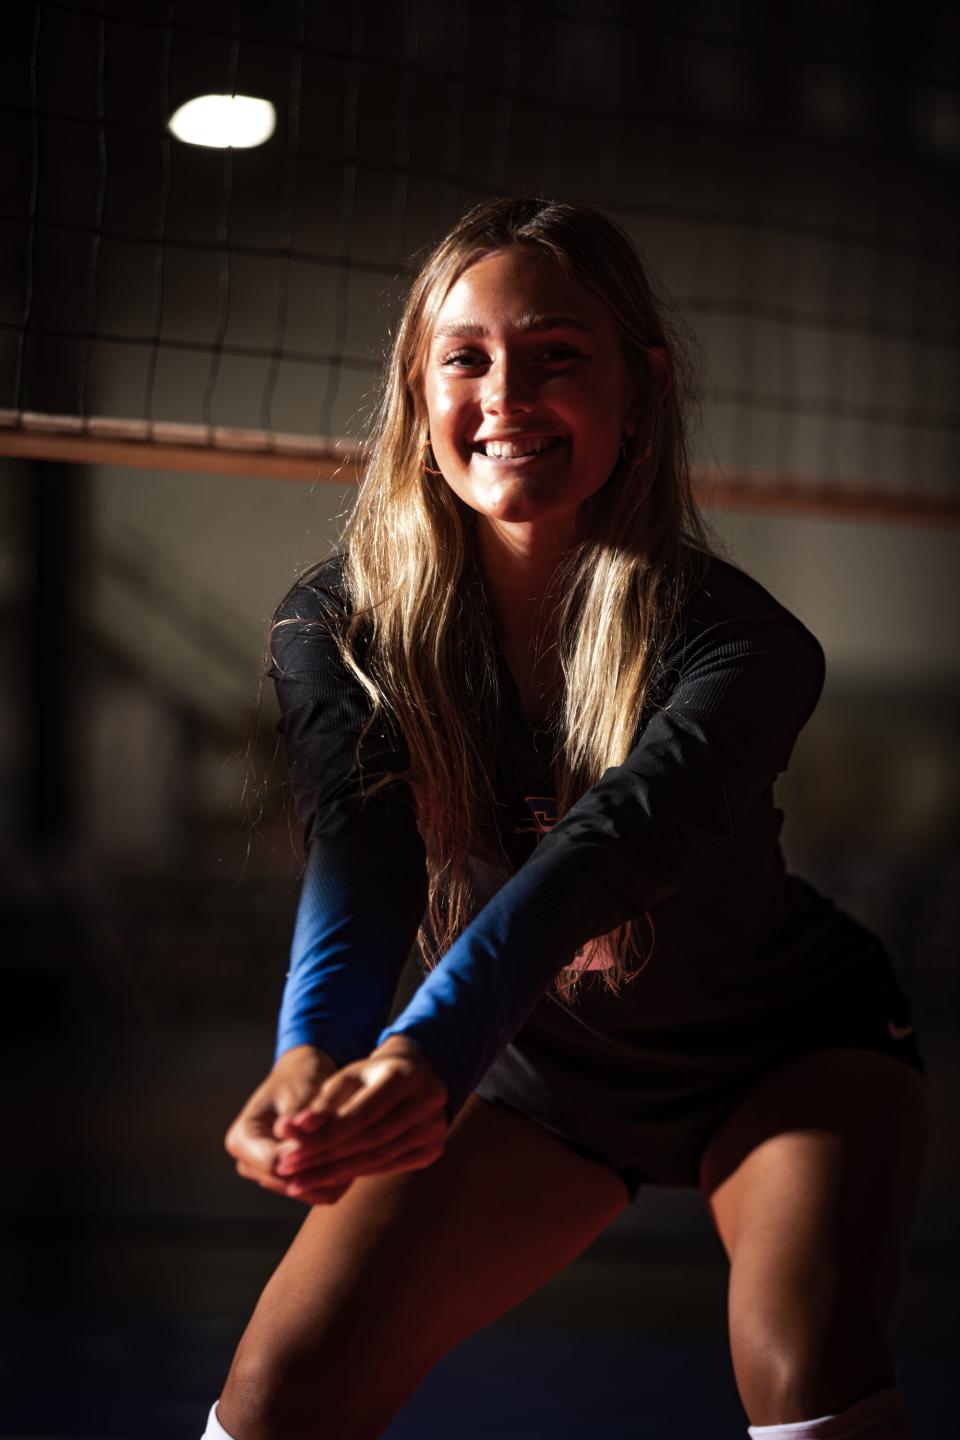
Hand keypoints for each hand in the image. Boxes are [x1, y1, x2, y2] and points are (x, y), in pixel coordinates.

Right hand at [224, 1045, 352, 1206]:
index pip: (272, 1162)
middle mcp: (247, 1161)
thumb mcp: (301, 1093)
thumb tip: (294, 1135)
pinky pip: (310, 1190)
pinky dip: (331, 1181)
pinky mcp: (284, 1179)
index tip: (339, 1146)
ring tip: (361, 1161)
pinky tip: (355, 1166)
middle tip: (358, 1158)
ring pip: (301, 1189)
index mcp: (241, 1138)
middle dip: (320, 1170)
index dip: (305, 1157)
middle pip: (287, 1181)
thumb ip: (299, 1118)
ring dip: (329, 1178)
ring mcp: (264, 1174)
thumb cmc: (301, 1078)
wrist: (303, 1078)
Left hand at [273, 1036, 449, 1201]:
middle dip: (324, 1158)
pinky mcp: (434, 1148)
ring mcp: (435, 1127)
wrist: (418, 1076)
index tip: (287, 1153)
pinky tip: (328, 1180)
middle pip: (369, 1140)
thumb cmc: (372, 1075)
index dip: (322, 1136)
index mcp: (405, 1076)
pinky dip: (357, 1173)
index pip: (359, 1115)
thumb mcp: (348, 1078)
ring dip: (335, 1173)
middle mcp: (427, 1102)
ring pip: (378, 1159)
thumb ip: (322, 1103)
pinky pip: (389, 1166)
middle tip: (288, 1171)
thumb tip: (290, 1129)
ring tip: (299, 1182)